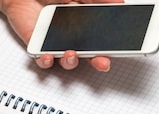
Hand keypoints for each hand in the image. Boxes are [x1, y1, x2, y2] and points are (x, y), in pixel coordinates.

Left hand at [0, 0, 122, 70]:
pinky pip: (42, 60)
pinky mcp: (37, 46)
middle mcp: (71, 37)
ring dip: (71, 61)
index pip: (100, 40)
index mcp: (83, 25)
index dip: (110, 47)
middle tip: (103, 62)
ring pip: (67, 61)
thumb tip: (119, 2)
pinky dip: (46, 61)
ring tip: (72, 54)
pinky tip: (48, 57)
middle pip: (88, 55)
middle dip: (97, 61)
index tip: (121, 50)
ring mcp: (55, 43)